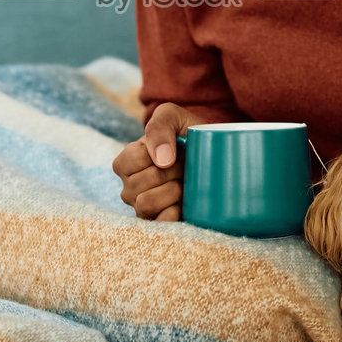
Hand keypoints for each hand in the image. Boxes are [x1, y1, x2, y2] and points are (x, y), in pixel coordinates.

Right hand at [112, 102, 205, 220]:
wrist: (214, 156)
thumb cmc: (188, 135)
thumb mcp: (173, 117)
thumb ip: (160, 126)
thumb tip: (161, 160)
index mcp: (127, 163)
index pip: (131, 159)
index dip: (157, 153)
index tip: (173, 150)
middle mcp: (130, 187)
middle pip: (141, 183)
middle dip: (170, 172)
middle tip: (184, 167)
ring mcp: (142, 207)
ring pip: (146, 204)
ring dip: (173, 192)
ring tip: (186, 184)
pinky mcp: (160, 224)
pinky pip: (160, 223)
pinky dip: (175, 212)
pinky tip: (186, 203)